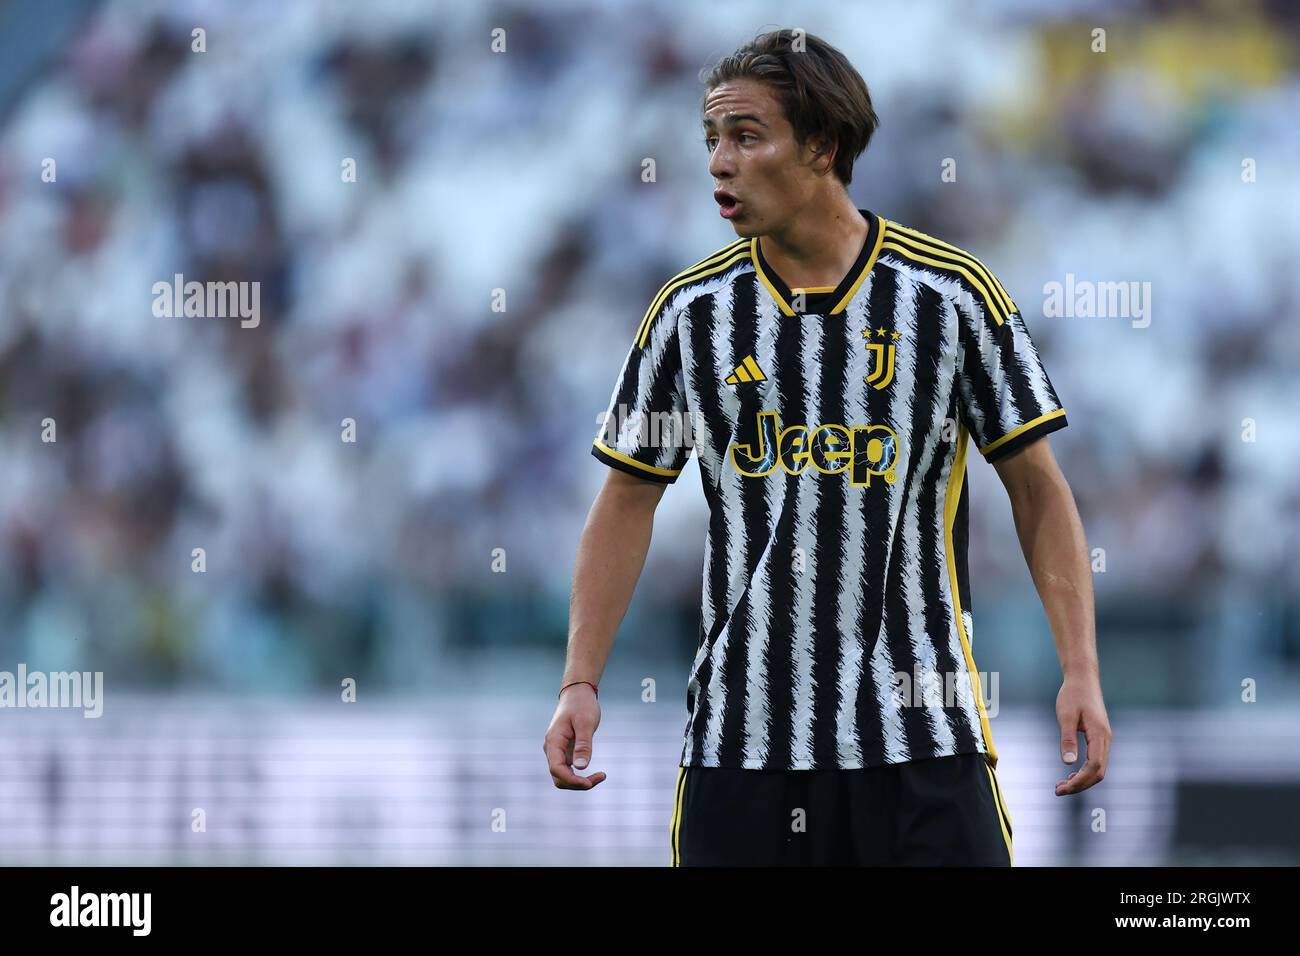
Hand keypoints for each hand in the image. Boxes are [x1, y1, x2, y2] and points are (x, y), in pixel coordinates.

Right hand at [544, 683, 606, 789]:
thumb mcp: (586, 723)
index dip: (572, 780)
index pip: (556, 769)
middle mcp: (552, 749)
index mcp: (554, 741)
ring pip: (563, 776)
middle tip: (600, 777)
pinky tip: (596, 773)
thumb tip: (581, 768)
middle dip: (577, 784)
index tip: (590, 782)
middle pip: (558, 777)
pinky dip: (580, 775)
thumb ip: (583, 745)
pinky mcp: (565, 752)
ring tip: (601, 776)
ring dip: (579, 782)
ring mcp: (557, 751)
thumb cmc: (582, 705)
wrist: (578, 693)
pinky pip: (569, 770)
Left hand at [1054, 675, 1110, 795]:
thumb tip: (1068, 763)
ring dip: (1081, 780)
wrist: (1083, 680)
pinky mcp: (1099, 738)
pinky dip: (1084, 771)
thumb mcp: (1066, 716)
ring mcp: (1104, 740)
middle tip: (1058, 790)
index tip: (1062, 788)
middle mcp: (1105, 740)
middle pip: (1098, 773)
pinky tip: (1070, 774)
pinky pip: (1095, 761)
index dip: (1079, 781)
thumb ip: (1068, 739)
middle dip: (1079, 785)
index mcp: (1099, 735)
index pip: (1094, 767)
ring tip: (1061, 785)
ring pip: (1098, 769)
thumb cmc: (1073, 695)